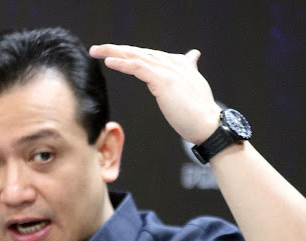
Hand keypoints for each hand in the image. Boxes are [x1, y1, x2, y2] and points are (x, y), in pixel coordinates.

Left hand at [89, 44, 221, 144]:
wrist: (209, 125)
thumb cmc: (200, 113)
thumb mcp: (193, 85)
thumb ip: (189, 69)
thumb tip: (193, 56)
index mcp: (179, 64)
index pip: (149, 55)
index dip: (130, 53)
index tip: (113, 53)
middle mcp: (173, 63)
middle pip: (139, 52)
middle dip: (116, 49)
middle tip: (97, 49)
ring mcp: (168, 71)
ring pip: (136, 56)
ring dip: (114, 52)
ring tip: (96, 51)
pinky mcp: (163, 80)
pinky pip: (138, 68)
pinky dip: (122, 63)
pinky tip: (108, 61)